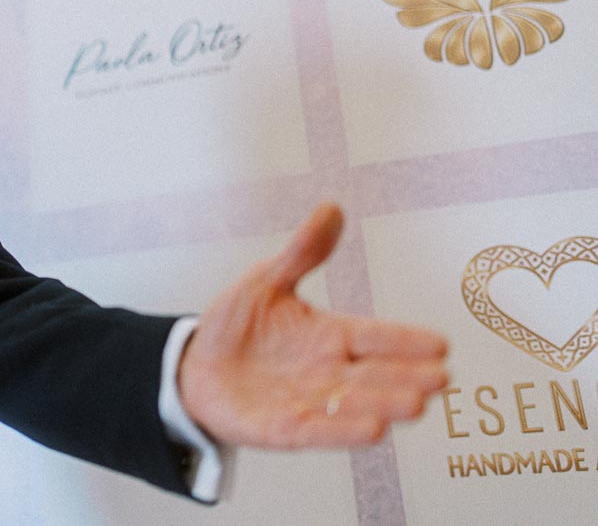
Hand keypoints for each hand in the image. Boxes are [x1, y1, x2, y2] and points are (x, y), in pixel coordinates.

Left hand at [177, 203, 447, 448]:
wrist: (195, 366)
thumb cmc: (237, 326)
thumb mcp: (266, 280)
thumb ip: (302, 252)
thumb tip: (332, 208)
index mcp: (330, 335)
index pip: (374, 336)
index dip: (405, 340)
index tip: (441, 343)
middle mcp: (328, 371)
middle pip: (375, 374)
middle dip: (407, 376)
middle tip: (441, 377)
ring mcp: (310, 402)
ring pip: (355, 405)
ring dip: (384, 404)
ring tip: (416, 403)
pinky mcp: (285, 428)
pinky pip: (319, 430)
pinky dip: (343, 430)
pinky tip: (375, 430)